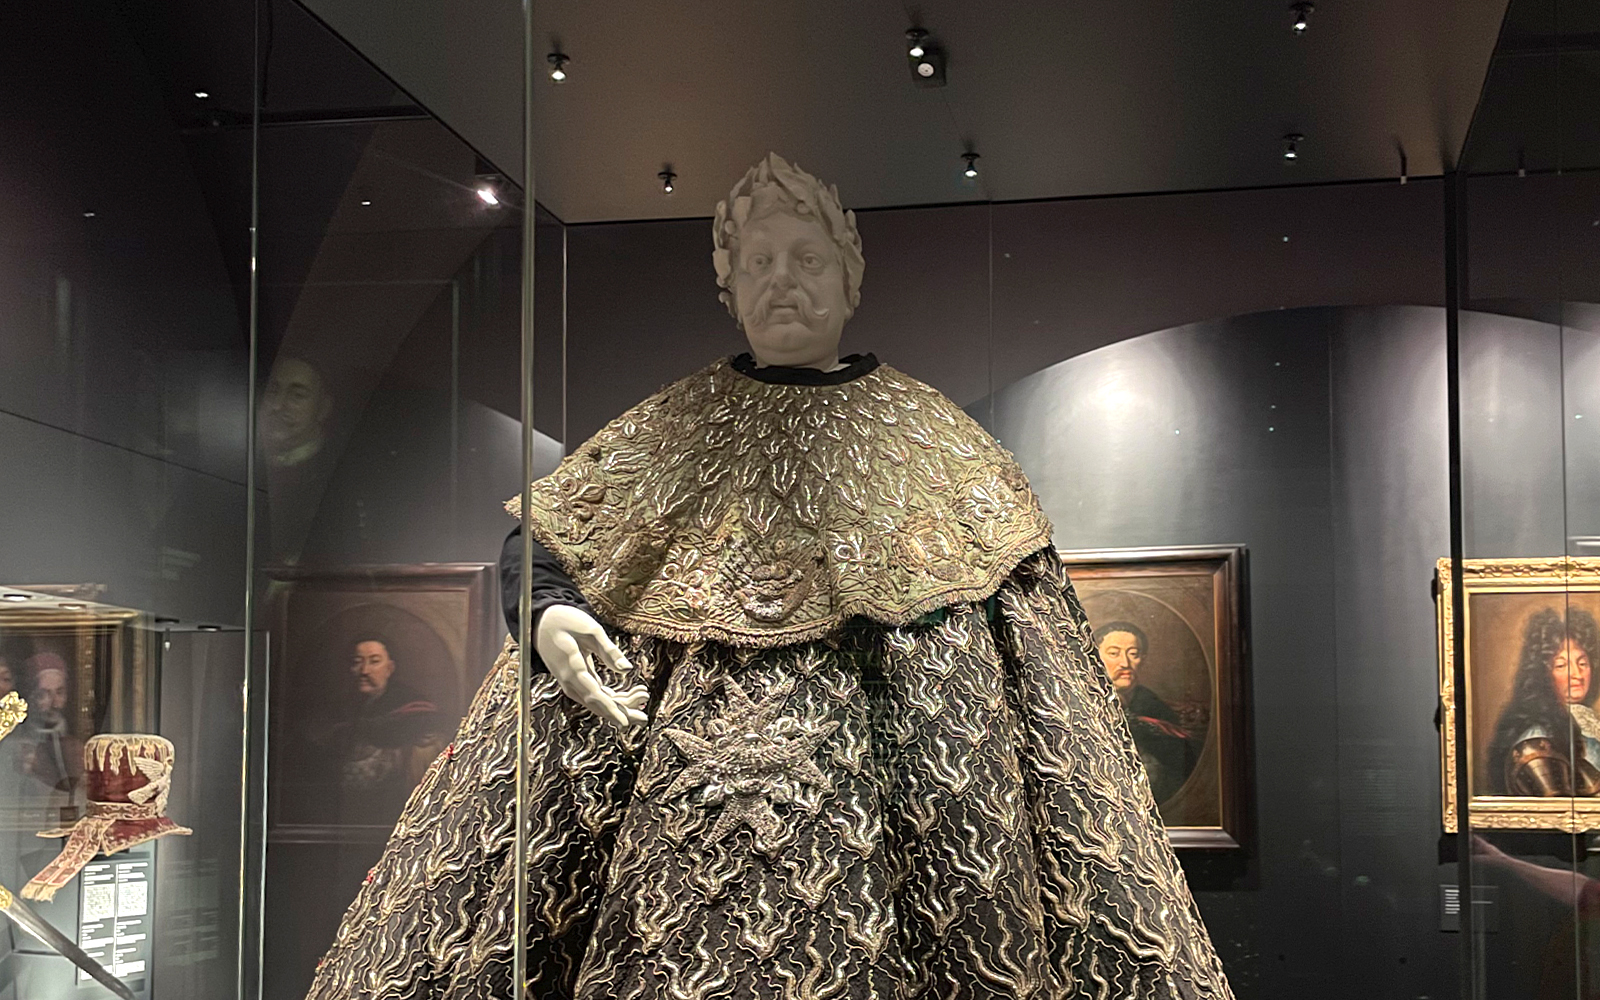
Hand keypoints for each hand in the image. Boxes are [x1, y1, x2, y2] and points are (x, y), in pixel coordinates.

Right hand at [535, 605, 649, 729]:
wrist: (542, 622)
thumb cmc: (566, 621)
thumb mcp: (591, 630)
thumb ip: (608, 650)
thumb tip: (627, 669)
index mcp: (572, 668)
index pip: (594, 695)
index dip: (610, 710)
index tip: (625, 723)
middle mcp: (570, 681)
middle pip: (597, 703)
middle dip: (621, 712)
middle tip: (644, 717)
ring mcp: (572, 683)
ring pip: (598, 701)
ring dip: (621, 703)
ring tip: (643, 695)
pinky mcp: (577, 681)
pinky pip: (596, 694)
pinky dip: (613, 696)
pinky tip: (631, 693)